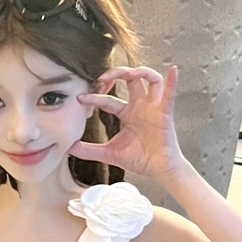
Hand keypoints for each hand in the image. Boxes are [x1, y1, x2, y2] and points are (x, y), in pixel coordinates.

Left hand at [70, 65, 186, 181]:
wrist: (158, 170)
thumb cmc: (139, 159)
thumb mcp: (109, 153)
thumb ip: (88, 150)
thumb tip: (68, 147)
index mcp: (127, 113)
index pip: (108, 99)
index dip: (94, 97)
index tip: (80, 98)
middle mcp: (140, 106)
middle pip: (130, 79)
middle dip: (117, 73)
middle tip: (102, 78)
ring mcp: (153, 107)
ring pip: (151, 80)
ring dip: (140, 72)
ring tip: (129, 73)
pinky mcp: (165, 113)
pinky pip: (170, 94)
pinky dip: (172, 81)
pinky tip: (173, 71)